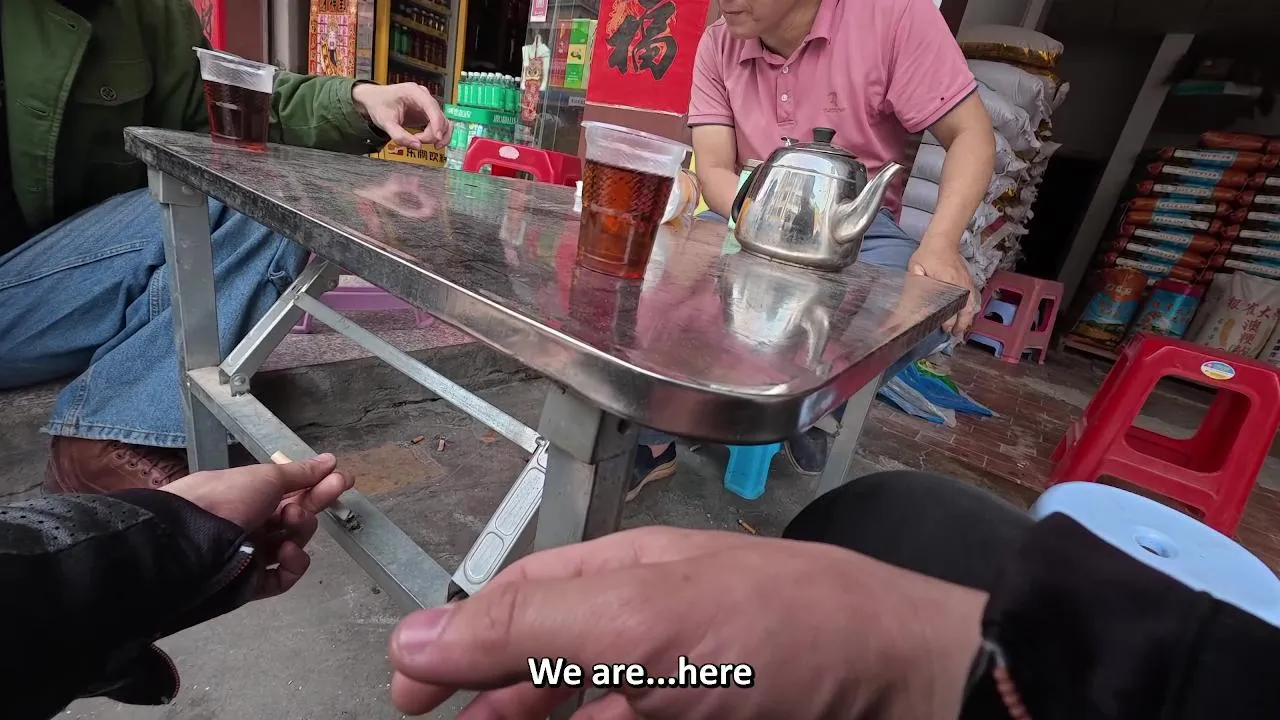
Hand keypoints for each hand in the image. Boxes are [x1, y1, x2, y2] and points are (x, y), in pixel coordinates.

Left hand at [161, 453, 352, 598]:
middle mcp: (251, 524)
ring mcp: (252, 554)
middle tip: (332, 491)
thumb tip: (330, 461)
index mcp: (250, 496)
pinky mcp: (252, 582)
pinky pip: (282, 577)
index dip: (317, 485)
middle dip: (314, 503)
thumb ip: (301, 473)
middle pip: (296, 517)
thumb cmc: (226, 498)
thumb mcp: (266, 476)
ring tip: (292, 521)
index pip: (292, 491)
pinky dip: (293, 565)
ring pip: (293, 544)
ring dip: (301, 531)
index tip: (342, 479)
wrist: (190, 538)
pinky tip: (288, 552)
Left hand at [353, 82, 451, 149]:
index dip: (437, 123)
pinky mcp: (427, 113)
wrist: (374, 100)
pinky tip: (425, 140)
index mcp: (414, 92)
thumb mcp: (385, 122)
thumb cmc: (378, 105)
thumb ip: (399, 136)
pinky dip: (436, 135)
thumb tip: (417, 146)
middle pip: (439, 117)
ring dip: (436, 135)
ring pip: (443, 122)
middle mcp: (424, 96)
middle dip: (432, 133)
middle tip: (417, 141)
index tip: (436, 139)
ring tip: (419, 141)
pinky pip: (439, 125)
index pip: (432, 107)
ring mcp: (427, 105)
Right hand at [387, 527, 984, 718]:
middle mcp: (647, 625)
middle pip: (544, 659)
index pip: (518, 601)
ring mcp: (682, 681)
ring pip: (586, 704)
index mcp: (623, 577)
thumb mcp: (638, 623)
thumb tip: (415, 634)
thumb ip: (527, 630)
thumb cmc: (780, 635)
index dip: (455, 641)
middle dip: (487, 695)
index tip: (402, 688)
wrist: (903, 685)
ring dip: (534, 719)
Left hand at [908, 239, 979, 336]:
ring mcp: (968, 284)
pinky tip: (965, 317)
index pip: (951, 308)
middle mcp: (962, 286)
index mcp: (950, 283)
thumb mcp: (915, 270)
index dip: (947, 322)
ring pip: (971, 307)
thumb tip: (904, 302)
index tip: (943, 330)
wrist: (943, 240)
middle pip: (965, 311)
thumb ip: (912, 287)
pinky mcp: (969, 282)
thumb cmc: (927, 255)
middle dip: (959, 325)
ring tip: (960, 330)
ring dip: (966, 319)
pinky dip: (969, 310)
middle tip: (953, 335)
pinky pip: (972, 300)